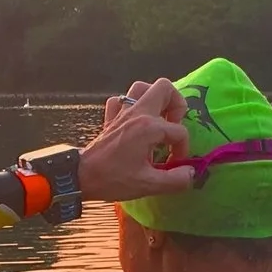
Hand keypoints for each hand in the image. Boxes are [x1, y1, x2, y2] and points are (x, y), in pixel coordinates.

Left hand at [81, 78, 195, 202]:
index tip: (174, 163)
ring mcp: (122, 112)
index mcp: (149, 127)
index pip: (179, 131)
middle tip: (173, 125)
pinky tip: (134, 121)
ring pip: (142, 88)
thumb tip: (191, 173)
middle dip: (176, 104)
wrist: (80, 176)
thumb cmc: (114, 179)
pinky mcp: (110, 118)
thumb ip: (175, 180)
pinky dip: (130, 105)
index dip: (182, 148)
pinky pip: (121, 100)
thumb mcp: (148, 184)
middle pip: (164, 87)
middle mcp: (137, 113)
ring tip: (158, 119)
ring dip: (154, 99)